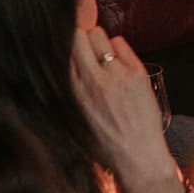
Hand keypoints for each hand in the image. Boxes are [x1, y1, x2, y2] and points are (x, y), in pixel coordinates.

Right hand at [71, 27, 174, 192]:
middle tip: (84, 50)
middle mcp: (92, 80)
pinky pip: (120, 42)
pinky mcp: (137, 72)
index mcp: (72, 93)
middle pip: (79, 35)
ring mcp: (116, 74)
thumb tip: (54, 68)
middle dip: (79, 38)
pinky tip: (117, 63)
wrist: (138, 157)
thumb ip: (63, 94)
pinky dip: (117, 48)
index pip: (61, 51)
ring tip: (101, 58)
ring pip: (99, 35)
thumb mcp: (72, 122)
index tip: (64, 44)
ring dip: (98, 42)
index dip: (62, 44)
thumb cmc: (104, 145)